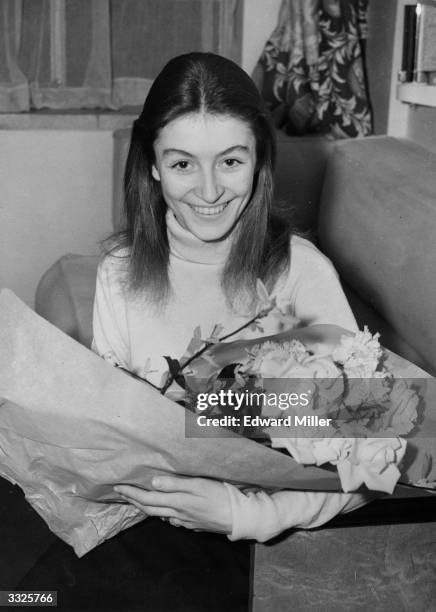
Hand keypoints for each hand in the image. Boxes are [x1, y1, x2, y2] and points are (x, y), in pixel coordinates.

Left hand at [114, 476, 231, 534]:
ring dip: (146, 507)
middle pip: (150, 509)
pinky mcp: (193, 524)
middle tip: (122, 492)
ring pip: (160, 515)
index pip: (148, 499)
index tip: (118, 487)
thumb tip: (153, 483)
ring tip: (138, 498)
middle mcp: (178, 514)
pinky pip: (171, 519)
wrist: (238, 517)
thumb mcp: (199, 485)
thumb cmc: (221, 496)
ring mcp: (185, 522)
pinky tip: (163, 508)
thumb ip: (176, 484)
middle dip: (134, 500)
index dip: (132, 493)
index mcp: (178, 502)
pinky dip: (161, 512)